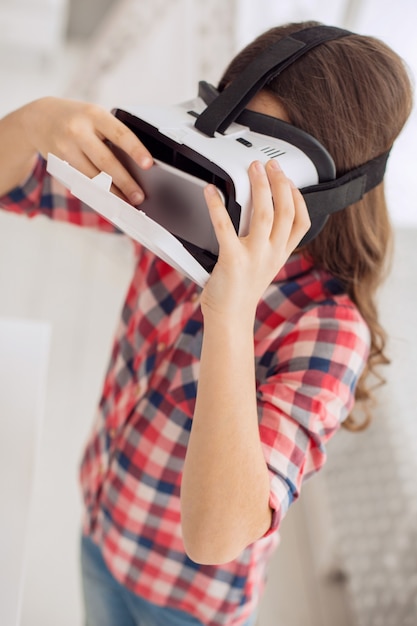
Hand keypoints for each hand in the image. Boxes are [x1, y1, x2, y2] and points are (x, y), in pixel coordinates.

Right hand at [22, 97, 152, 203]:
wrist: (38, 119)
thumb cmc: (76, 119)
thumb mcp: (94, 116)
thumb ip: (112, 135)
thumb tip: (136, 167)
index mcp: (94, 115)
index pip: (120, 134)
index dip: (135, 150)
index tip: (148, 165)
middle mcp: (78, 131)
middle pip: (106, 162)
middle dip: (125, 182)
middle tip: (139, 196)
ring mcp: (66, 148)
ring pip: (93, 177)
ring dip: (112, 193)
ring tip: (126, 203)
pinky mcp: (59, 164)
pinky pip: (82, 183)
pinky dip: (97, 193)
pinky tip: (107, 201)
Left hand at [201, 159, 310, 322]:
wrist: (230, 318)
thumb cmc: (241, 292)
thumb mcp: (264, 266)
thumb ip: (268, 244)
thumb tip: (261, 216)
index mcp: (280, 254)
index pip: (301, 221)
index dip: (299, 197)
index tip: (290, 180)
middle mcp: (272, 254)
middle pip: (285, 211)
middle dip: (279, 183)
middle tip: (269, 165)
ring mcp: (254, 257)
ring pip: (264, 214)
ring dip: (260, 187)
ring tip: (253, 169)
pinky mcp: (233, 260)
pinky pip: (225, 227)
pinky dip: (217, 206)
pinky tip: (210, 192)